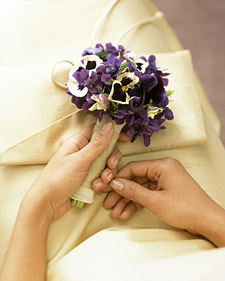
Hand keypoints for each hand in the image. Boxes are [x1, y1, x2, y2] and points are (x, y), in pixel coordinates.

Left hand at [24, 122, 114, 220]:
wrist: (47, 204)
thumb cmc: (58, 179)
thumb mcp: (79, 160)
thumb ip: (97, 144)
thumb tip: (109, 126)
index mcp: (78, 142)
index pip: (98, 130)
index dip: (111, 132)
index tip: (125, 137)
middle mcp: (82, 152)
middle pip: (105, 148)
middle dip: (111, 158)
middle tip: (110, 166)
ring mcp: (85, 165)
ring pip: (105, 163)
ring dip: (107, 172)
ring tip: (100, 182)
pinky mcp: (87, 177)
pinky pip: (101, 175)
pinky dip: (102, 181)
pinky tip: (96, 187)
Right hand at [108, 158, 224, 245]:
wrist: (207, 222)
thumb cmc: (186, 209)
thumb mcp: (155, 201)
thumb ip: (133, 191)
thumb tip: (115, 183)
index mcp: (162, 165)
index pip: (133, 167)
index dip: (118, 179)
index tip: (106, 189)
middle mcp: (163, 169)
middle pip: (135, 178)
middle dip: (121, 193)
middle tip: (108, 203)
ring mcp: (165, 179)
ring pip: (140, 187)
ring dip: (128, 200)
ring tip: (116, 212)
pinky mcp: (166, 189)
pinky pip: (147, 193)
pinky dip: (138, 203)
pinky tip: (126, 213)